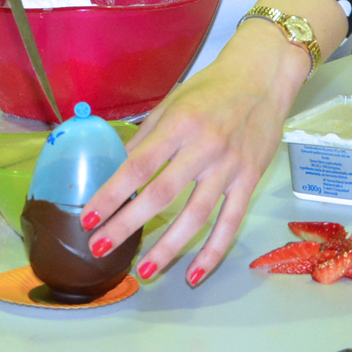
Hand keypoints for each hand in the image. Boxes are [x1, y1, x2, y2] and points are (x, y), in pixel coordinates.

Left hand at [79, 19, 308, 287]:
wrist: (264, 77)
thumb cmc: (212, 88)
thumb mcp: (172, 103)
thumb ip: (145, 137)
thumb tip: (117, 167)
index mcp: (180, 124)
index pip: (138, 166)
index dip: (112, 194)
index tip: (88, 217)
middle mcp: (205, 147)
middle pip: (161, 194)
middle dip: (128, 225)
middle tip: (100, 247)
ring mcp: (230, 167)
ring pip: (196, 216)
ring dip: (168, 248)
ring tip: (144, 272)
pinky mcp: (250, 181)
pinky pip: (230, 223)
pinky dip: (213, 252)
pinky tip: (194, 274)